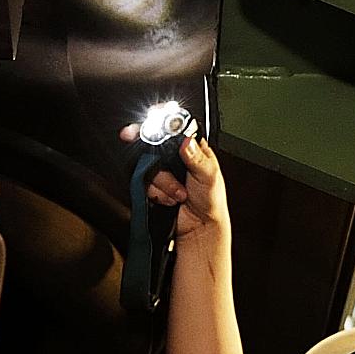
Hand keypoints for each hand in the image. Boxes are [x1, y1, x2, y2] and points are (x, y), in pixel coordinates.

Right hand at [118, 124, 227, 241]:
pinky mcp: (152, 186)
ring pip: (147, 166)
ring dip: (162, 184)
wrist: (200, 229)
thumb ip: (198, 158)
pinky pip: (143, 184)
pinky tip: (169, 200)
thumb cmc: (211, 200)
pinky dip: (156, 193)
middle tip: (165, 172)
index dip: (157, 125)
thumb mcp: (210, 176)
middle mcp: (174, 156)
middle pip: (152, 145)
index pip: (172, 129)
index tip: (146, 128)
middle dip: (156, 162)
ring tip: (179, 194)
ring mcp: (162, 171)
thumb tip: (187, 141)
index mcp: (191, 147)